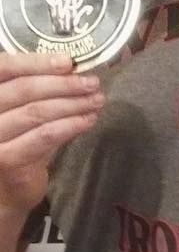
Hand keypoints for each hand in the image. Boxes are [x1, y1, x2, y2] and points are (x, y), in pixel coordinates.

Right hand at [0, 53, 103, 214]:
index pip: (2, 68)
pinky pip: (44, 136)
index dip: (34, 62)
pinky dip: (70, 125)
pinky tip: (88, 120)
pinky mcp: (7, 159)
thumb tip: (72, 71)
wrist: (4, 190)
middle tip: (91, 82)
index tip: (67, 61)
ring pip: (35, 112)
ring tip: (96, 100)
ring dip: (72, 104)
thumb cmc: (13, 142)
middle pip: (21, 89)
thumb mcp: (18, 111)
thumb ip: (34, 90)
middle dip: (63, 84)